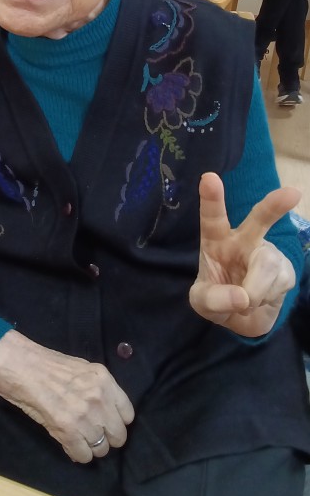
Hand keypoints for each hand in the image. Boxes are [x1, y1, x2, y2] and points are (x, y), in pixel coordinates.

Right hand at [0, 329, 133, 462]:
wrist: (19, 364)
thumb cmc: (45, 363)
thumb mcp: (81, 369)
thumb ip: (96, 389)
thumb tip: (104, 412)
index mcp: (104, 380)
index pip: (127, 414)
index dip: (116, 421)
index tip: (105, 423)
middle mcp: (100, 398)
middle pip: (118, 436)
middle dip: (106, 438)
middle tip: (90, 434)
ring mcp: (85, 415)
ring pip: (101, 449)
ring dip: (90, 447)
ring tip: (77, 438)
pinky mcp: (67, 430)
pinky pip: (83, 455)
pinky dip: (77, 454)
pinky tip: (68, 443)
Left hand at [189, 172, 298, 336]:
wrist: (241, 317)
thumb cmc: (217, 298)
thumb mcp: (202, 302)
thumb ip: (214, 299)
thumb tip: (243, 297)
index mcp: (216, 239)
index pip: (212, 217)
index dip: (211, 199)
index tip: (209, 178)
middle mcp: (243, 240)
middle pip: (260, 220)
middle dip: (274, 207)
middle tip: (292, 194)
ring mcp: (266, 253)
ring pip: (266, 266)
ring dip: (254, 290)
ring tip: (244, 300)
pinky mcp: (285, 270)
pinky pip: (277, 285)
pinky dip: (264, 300)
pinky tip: (259, 299)